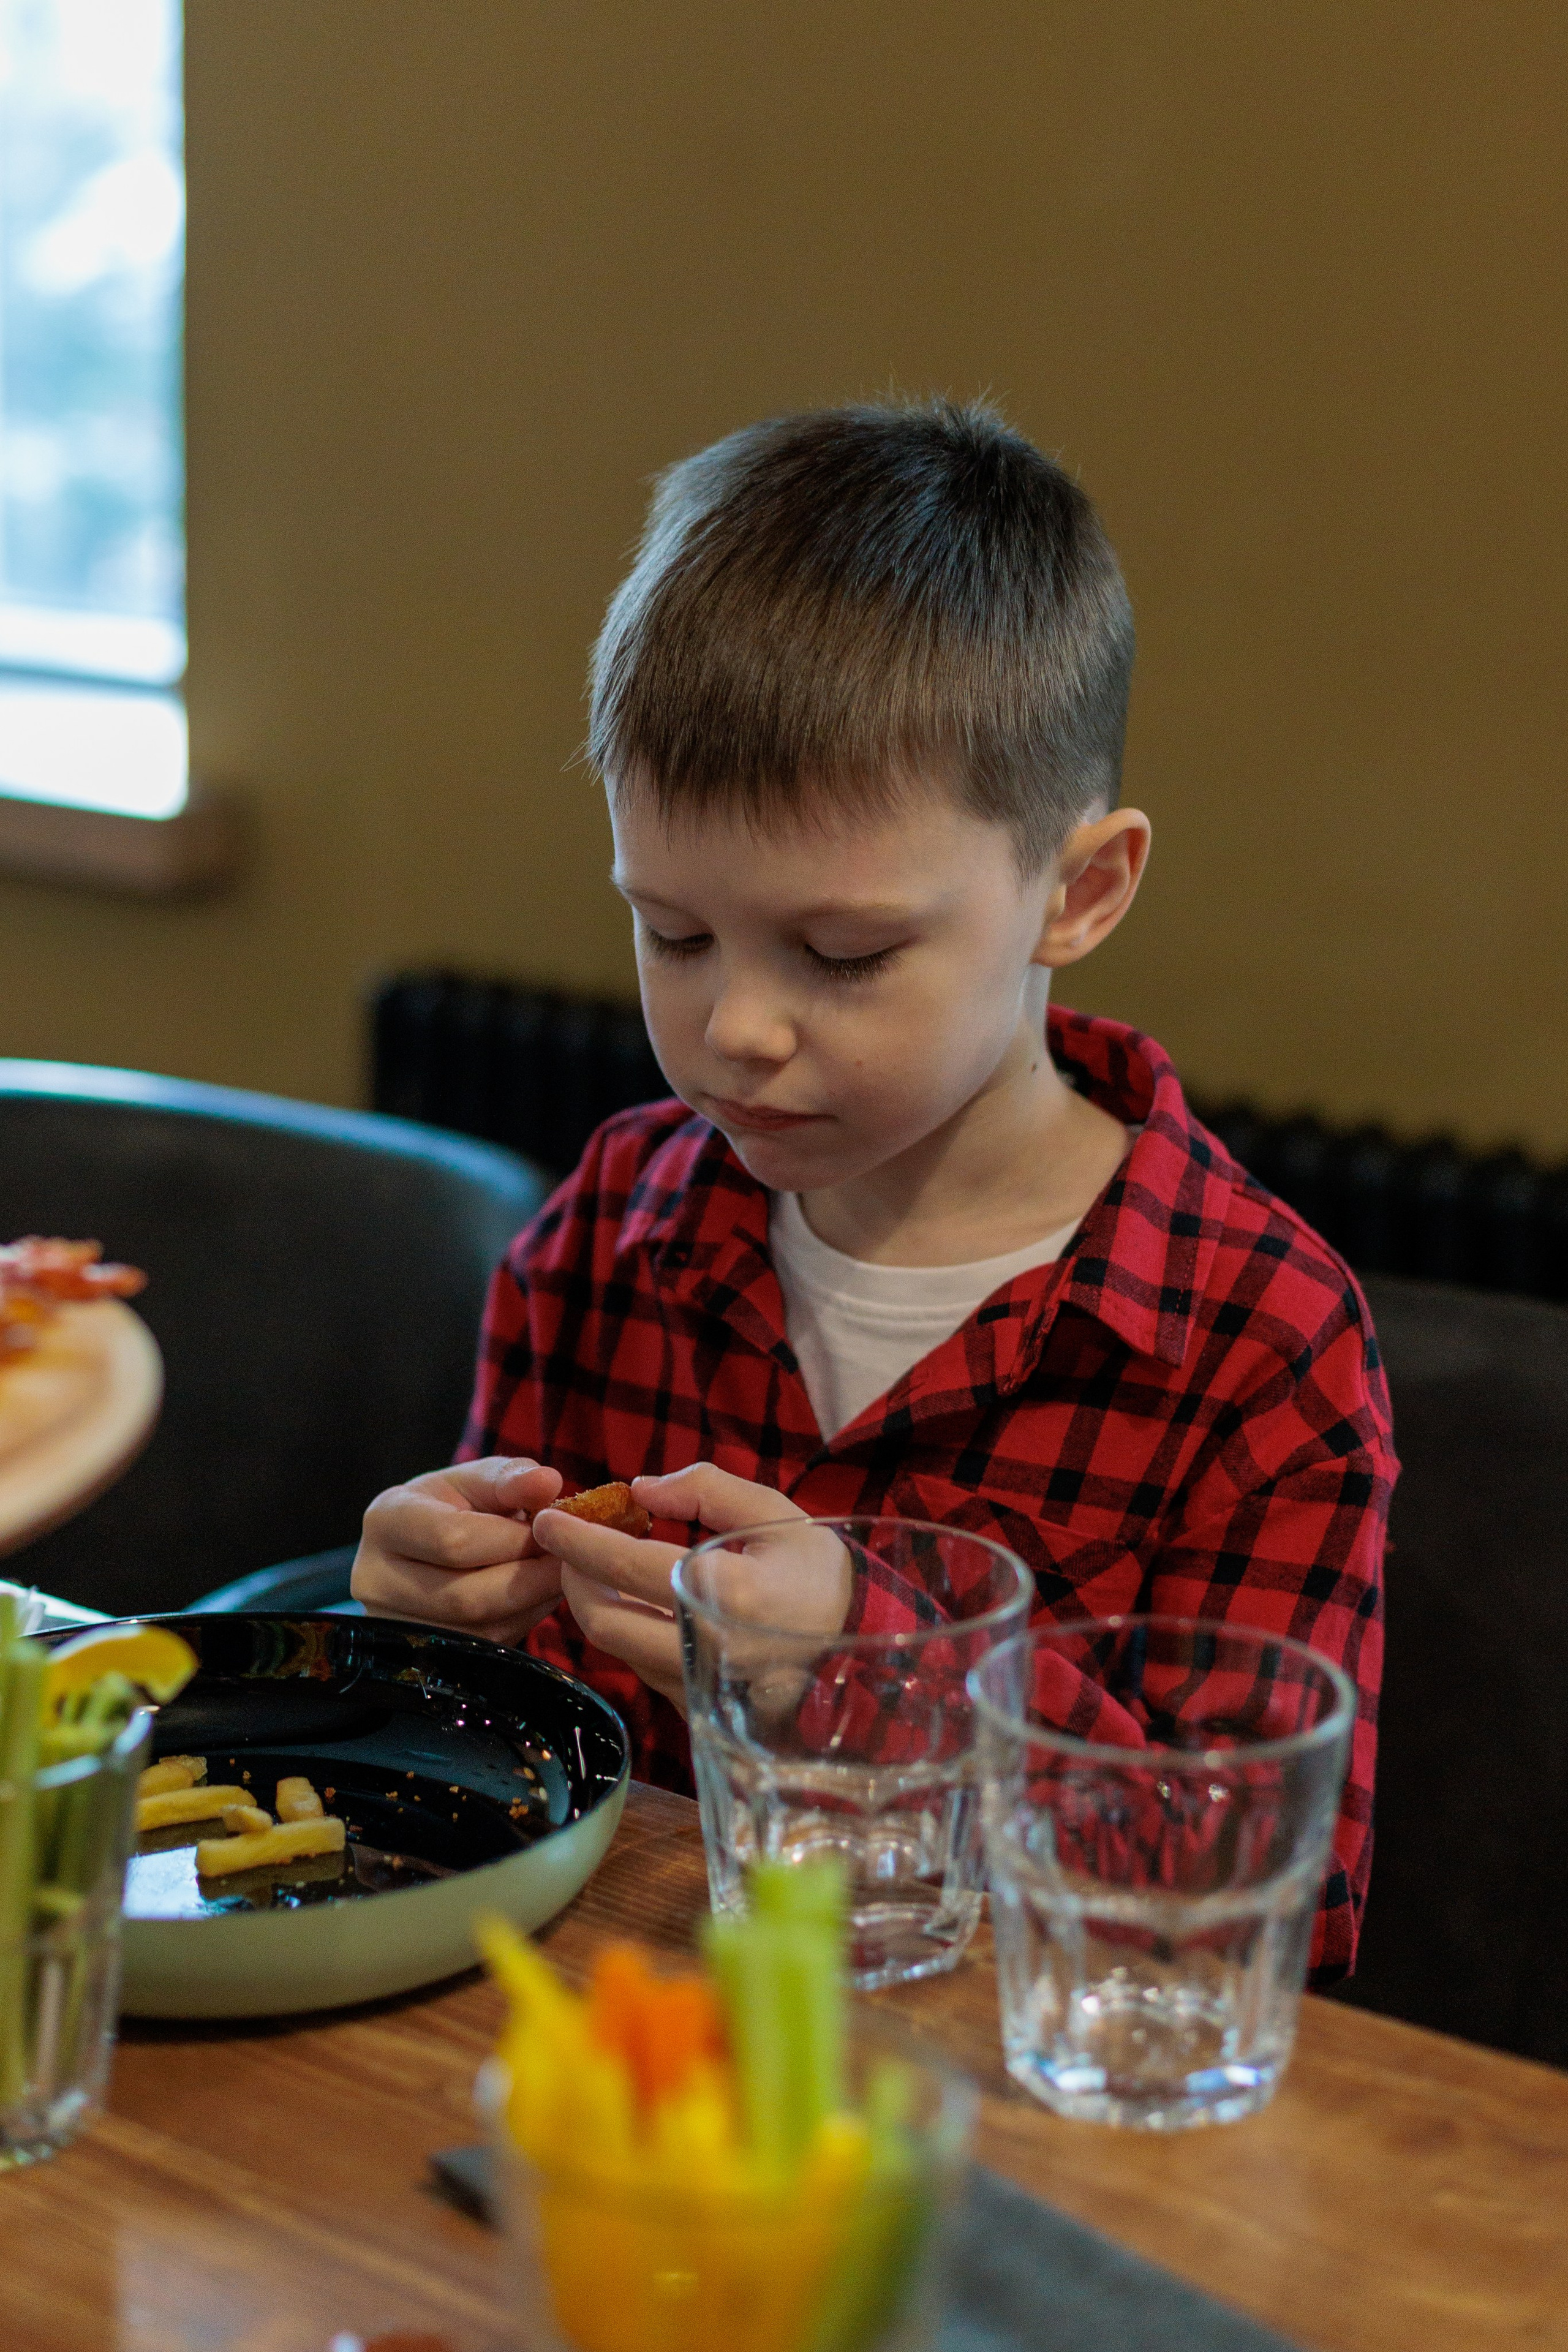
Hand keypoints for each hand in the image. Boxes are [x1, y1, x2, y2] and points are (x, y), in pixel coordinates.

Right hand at [350, 1457, 565, 1644]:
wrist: (427, 1550)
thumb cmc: (456, 1506)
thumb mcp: (477, 1481)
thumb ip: (511, 1478)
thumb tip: (547, 1482)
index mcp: (386, 1521)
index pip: (453, 1540)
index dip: (513, 1539)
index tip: (551, 1529)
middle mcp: (375, 1579)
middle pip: (466, 1595)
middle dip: (529, 1577)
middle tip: (566, 1559)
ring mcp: (394, 1626)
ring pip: (480, 1629)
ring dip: (532, 1603)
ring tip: (554, 1574)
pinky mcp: (420, 1656)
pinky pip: (484, 1648)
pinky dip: (522, 1623)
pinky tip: (535, 1598)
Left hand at [532, 1462, 850, 1713]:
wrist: (863, 1643)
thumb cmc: (816, 1570)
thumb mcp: (772, 1509)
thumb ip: (704, 1488)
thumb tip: (639, 1489)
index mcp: (725, 1595)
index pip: (627, 1566)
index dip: (578, 1540)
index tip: (548, 1519)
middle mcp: (705, 1650)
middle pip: (603, 1621)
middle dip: (571, 1577)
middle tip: (566, 1543)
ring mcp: (699, 1687)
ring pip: (616, 1649)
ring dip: (592, 1605)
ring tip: (595, 1565)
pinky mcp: (697, 1708)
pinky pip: (641, 1668)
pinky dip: (624, 1631)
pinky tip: (630, 1600)